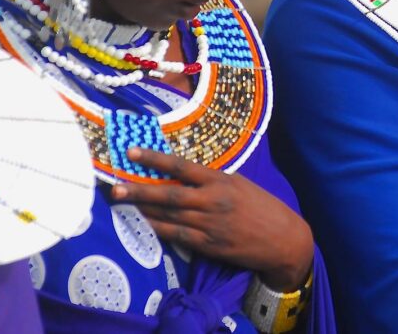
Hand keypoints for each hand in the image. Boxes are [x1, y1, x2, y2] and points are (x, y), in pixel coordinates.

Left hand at [112, 147, 312, 290]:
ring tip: (122, 203)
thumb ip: (213, 181)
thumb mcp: (241, 185)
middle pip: (167, 193)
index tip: (132, 152)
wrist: (283, 239)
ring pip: (168, 214)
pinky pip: (176, 235)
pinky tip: (143, 224)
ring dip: (143, 209)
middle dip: (138, 189)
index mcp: (220, 181)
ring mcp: (209, 224)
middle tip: (114, 187)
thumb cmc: (263, 208)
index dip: (155, 159)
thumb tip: (186, 176)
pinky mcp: (208, 244)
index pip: (181, 166)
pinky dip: (157, 229)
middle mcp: (212, 200)